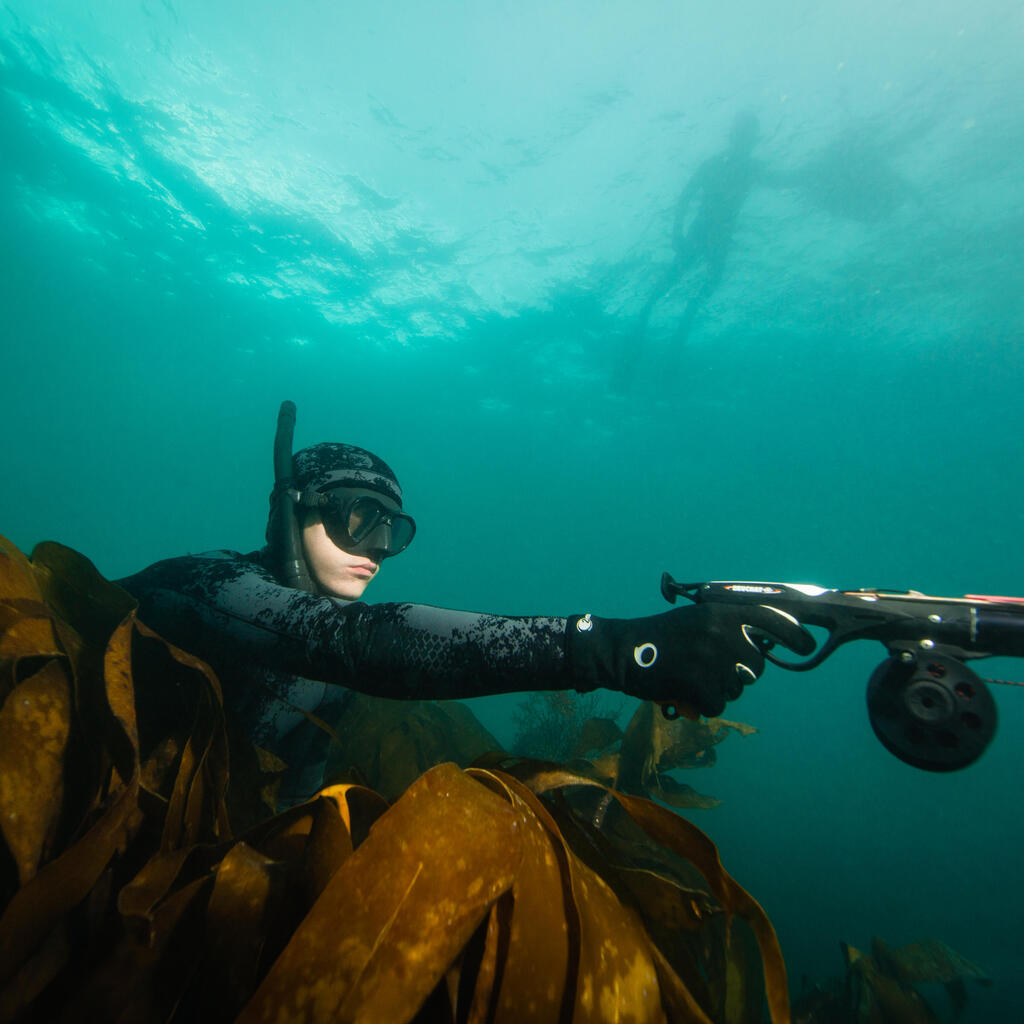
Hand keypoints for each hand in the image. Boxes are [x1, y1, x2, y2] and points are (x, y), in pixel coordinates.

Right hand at [567, 603, 814, 716]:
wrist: (623, 651)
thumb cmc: (661, 636)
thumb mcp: (697, 618)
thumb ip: (728, 625)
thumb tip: (764, 644)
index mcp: (720, 612)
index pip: (771, 618)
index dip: (795, 634)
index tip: (808, 647)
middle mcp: (721, 632)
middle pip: (756, 666)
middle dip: (741, 673)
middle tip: (713, 669)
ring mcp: (712, 659)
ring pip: (737, 688)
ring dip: (720, 688)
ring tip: (693, 676)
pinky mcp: (701, 685)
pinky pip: (719, 704)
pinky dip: (704, 703)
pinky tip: (685, 690)